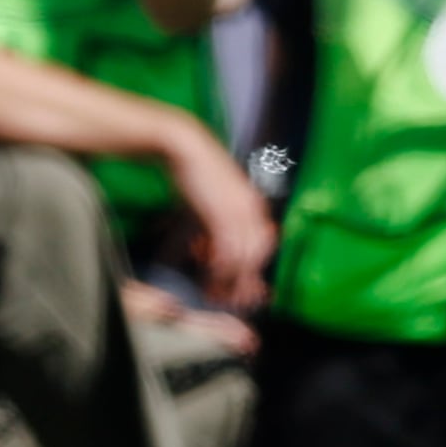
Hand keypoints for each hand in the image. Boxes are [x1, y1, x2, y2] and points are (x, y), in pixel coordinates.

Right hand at [160, 122, 274, 311]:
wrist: (183, 146)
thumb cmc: (192, 173)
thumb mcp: (210, 202)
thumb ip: (215, 226)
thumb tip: (209, 249)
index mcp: (253, 206)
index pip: (262, 247)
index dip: (252, 271)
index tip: (242, 290)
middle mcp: (253, 210)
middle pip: (257, 256)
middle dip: (244, 283)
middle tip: (229, 301)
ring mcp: (240, 212)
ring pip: (243, 259)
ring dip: (229, 281)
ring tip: (213, 294)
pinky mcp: (223, 213)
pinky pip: (227, 252)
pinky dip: (219, 269)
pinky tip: (208, 277)